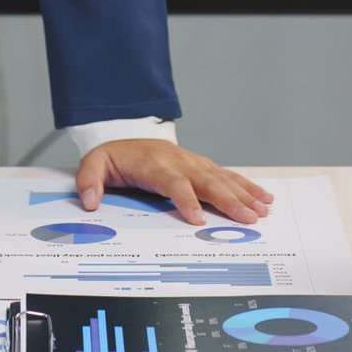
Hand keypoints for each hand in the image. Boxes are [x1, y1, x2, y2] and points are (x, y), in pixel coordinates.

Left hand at [76, 139, 272, 227]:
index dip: (187, 200)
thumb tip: (89, 201)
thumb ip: (90, 181)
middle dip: (229, 201)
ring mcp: (193, 163)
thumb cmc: (114, 155)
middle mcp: (178, 162)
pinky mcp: (202, 166)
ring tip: (262, 210)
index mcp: (154, 164)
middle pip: (207, 181)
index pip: (174, 183)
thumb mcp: (94, 164)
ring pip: (222, 178)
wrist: (128, 132)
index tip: (199, 220)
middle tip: (248, 219)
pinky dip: (246, 186)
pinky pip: (227, 175)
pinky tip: (262, 198)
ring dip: (244, 194)